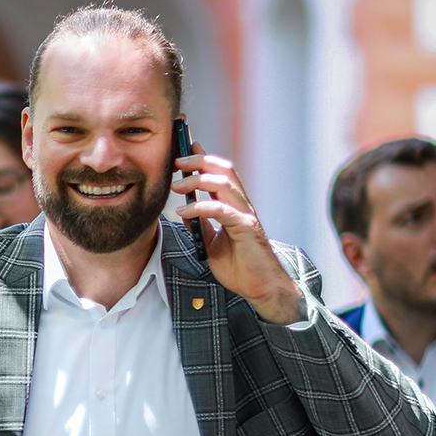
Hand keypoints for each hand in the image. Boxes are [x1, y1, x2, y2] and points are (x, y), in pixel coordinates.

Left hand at [174, 152, 303, 324]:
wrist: (259, 287)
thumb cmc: (239, 265)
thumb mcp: (211, 242)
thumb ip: (201, 224)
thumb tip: (185, 209)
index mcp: (234, 206)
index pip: (220, 174)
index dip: (204, 158)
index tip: (184, 149)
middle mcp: (242, 205)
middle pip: (223, 171)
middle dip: (199, 161)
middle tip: (177, 162)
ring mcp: (246, 215)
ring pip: (223, 184)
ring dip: (196, 180)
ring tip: (176, 186)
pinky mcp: (246, 228)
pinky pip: (221, 210)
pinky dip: (200, 207)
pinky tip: (183, 212)